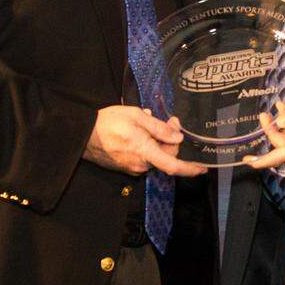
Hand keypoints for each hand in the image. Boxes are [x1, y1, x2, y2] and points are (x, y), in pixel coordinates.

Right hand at [84, 105, 206, 176]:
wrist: (81, 134)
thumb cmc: (108, 122)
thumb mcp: (136, 116)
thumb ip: (159, 128)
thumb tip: (178, 138)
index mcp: (145, 152)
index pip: (173, 165)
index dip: (190, 168)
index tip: (203, 168)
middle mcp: (140, 165)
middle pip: (166, 156)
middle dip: (172, 139)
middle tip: (170, 119)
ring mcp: (132, 168)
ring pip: (155, 156)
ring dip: (158, 141)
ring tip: (147, 123)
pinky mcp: (125, 168)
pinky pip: (143, 158)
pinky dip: (147, 146)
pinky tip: (138, 132)